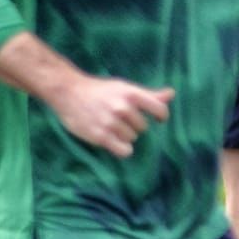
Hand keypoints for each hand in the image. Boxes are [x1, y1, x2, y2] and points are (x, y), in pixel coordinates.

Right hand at [47, 75, 173, 158]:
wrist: (67, 92)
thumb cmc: (98, 90)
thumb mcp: (123, 88)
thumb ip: (148, 95)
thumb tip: (172, 94)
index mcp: (131, 94)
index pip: (159, 109)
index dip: (160, 116)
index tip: (156, 118)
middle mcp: (122, 107)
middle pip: (143, 128)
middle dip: (133, 125)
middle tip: (118, 118)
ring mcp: (111, 122)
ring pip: (132, 139)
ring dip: (123, 135)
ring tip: (109, 126)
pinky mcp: (100, 136)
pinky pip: (124, 150)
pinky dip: (121, 148)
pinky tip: (112, 141)